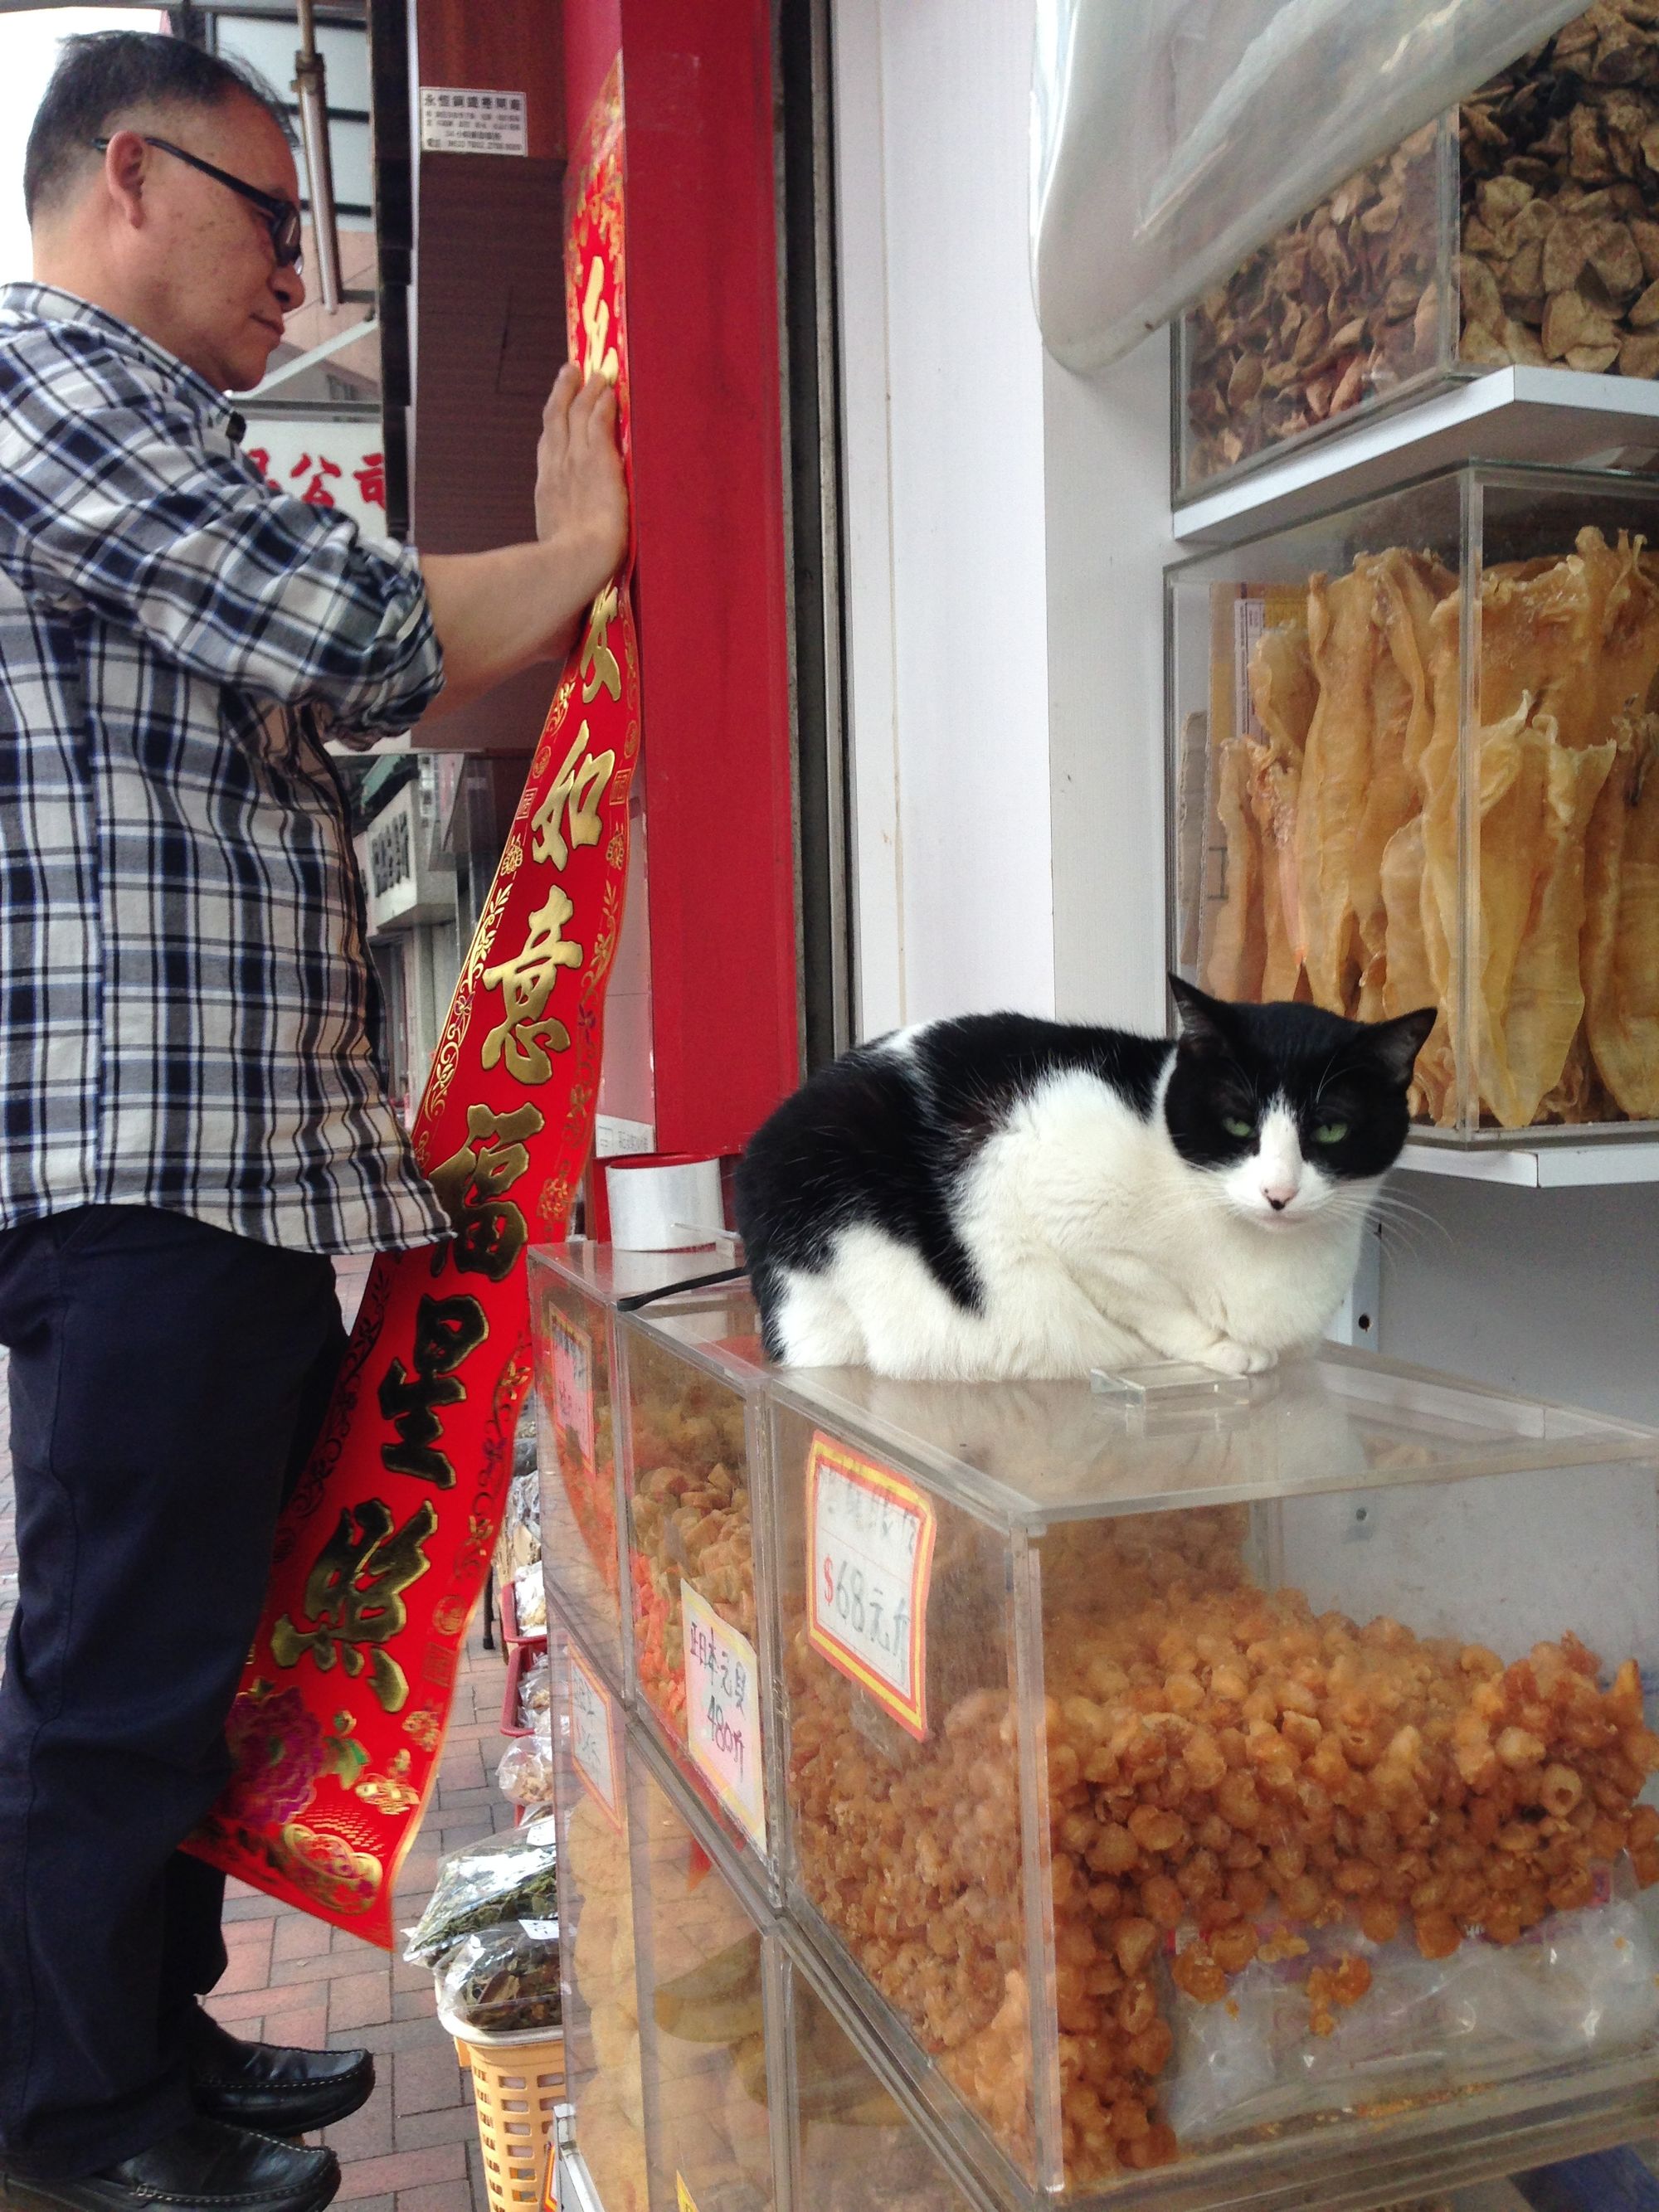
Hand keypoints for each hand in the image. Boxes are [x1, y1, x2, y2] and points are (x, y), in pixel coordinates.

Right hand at [534, 363, 626, 597]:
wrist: (574, 563)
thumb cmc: (567, 567)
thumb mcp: (555, 547)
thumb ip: (560, 535)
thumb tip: (557, 548)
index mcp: (547, 492)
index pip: (549, 450)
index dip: (554, 427)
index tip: (557, 411)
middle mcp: (557, 469)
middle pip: (557, 420)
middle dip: (563, 393)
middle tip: (570, 373)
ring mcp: (575, 461)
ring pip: (578, 413)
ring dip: (587, 391)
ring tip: (596, 375)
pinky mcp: (597, 459)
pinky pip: (599, 421)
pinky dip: (602, 403)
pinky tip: (610, 392)